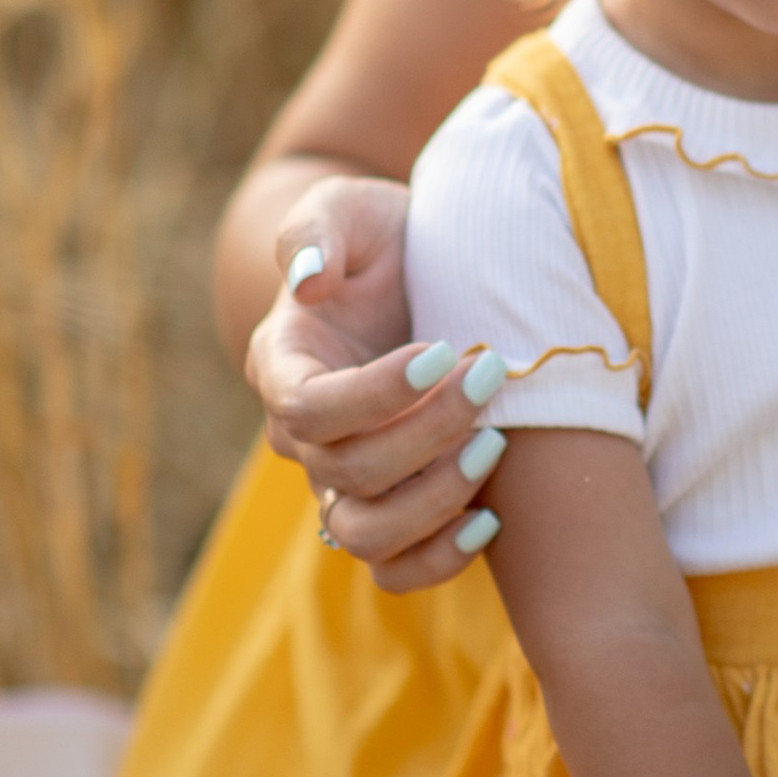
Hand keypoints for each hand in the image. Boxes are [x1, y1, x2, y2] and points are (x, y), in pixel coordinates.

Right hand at [243, 176, 510, 592]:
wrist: (419, 271)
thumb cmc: (381, 236)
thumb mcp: (348, 206)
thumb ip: (315, 230)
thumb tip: (305, 282)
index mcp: (281, 364)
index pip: (308, 408)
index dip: (376, 394)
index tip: (444, 350)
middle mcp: (302, 435)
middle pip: (348, 471)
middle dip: (430, 430)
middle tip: (490, 373)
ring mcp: (344, 479)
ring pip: (365, 535)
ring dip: (435, 500)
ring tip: (496, 444)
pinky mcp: (389, 508)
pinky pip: (394, 570)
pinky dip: (439, 560)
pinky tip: (491, 517)